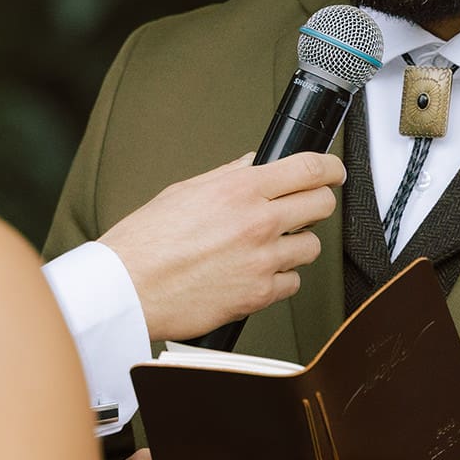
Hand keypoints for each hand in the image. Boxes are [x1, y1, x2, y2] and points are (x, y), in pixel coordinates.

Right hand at [100, 152, 344, 343]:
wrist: (127, 289)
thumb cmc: (144, 243)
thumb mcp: (182, 192)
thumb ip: (226, 176)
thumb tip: (253, 165)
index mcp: (239, 189)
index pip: (308, 169)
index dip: (330, 168)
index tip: (332, 171)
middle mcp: (257, 222)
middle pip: (321, 205)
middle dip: (317, 204)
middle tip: (302, 208)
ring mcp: (262, 260)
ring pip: (312, 247)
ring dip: (295, 245)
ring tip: (266, 247)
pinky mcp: (259, 295)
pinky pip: (292, 283)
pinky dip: (279, 279)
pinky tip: (255, 273)